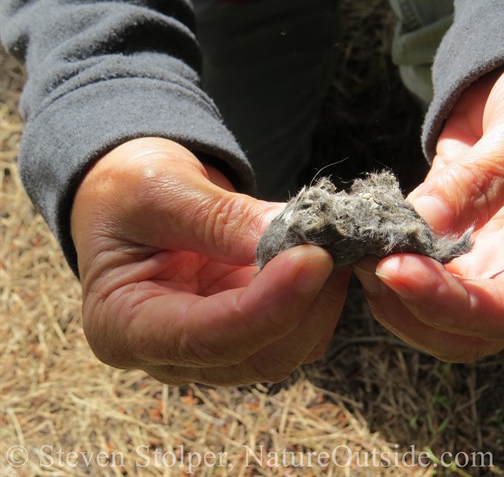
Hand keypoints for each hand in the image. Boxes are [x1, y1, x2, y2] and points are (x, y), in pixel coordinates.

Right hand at [71, 138, 348, 384]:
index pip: (205, 338)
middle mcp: (173, 354)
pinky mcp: (249, 330)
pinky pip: (300, 329)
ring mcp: (217, 347)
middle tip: (334, 241)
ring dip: (322, 299)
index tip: (314, 259)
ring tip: (332, 241)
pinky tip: (322, 254)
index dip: (267, 306)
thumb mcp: (157, 190)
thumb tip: (289, 236)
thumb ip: (218, 218)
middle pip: (259, 355)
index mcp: (126, 327)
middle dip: (306, 303)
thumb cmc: (127, 193)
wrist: (132, 200)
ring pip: (290, 349)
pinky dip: (321, 295)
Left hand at [355, 57, 503, 361]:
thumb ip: (482, 179)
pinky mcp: (455, 261)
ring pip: (433, 324)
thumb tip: (420, 224)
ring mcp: (490, 276)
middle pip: (466, 333)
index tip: (393, 268)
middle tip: (367, 259)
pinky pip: (415, 289)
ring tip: (360, 250)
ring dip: (390, 299)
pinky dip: (384, 276)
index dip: (447, 301)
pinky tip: (365, 244)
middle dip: (410, 306)